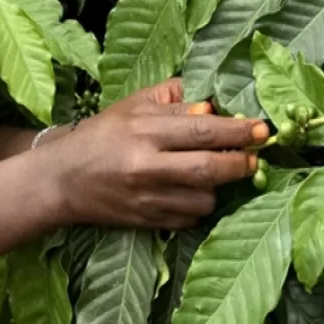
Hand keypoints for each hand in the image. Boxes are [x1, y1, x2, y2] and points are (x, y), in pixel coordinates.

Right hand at [45, 79, 265, 230]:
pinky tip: (189, 192)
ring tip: (211, 173)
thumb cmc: (99, 136)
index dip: (239, 130)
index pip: (203, 129)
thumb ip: (174, 101)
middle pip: (210, 168)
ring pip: (205, 198)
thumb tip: (215, 104)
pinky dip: (198, 206)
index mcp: (143, 130)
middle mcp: (146, 165)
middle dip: (241, 163)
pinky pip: (190, 218)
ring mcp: (147, 198)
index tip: (263, 129)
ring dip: (217, 187)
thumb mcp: (132, 107)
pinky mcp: (147, 221)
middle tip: (253, 157)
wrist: (60, 180)